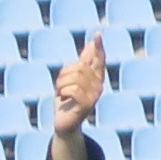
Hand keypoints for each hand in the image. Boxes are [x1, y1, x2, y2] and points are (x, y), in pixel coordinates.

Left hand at [52, 32, 106, 159]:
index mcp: (96, 78)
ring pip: (74, 77)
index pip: (99, 59)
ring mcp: (94, 95)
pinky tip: (64, 99)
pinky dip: (63, 93)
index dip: (98, 47)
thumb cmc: (68, 102)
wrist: (64, 124)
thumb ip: (84, 63)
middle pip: (80, 67)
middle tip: (61, 87)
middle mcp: (98, 85)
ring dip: (61, 84)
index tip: (97, 35)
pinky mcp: (87, 105)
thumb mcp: (73, 80)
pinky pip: (72, 90)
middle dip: (64, 74)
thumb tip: (91, 44)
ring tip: (62, 94)